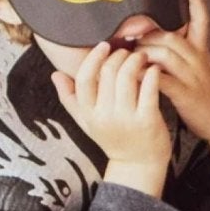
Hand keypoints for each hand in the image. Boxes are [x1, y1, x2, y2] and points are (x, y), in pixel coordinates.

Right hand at [51, 44, 170, 192]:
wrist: (138, 165)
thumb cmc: (113, 138)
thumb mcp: (86, 121)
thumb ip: (70, 98)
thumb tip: (55, 74)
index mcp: (88, 113)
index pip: (85, 77)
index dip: (94, 58)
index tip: (105, 45)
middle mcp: (105, 115)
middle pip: (108, 73)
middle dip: (119, 55)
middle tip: (128, 51)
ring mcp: (127, 118)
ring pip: (128, 77)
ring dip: (136, 60)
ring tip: (142, 56)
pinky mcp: (148, 121)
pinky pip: (149, 89)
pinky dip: (152, 74)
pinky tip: (154, 68)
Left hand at [137, 0, 209, 145]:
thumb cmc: (204, 93)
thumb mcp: (199, 67)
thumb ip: (182, 52)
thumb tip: (159, 38)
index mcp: (201, 51)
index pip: (202, 21)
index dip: (196, 3)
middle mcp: (198, 60)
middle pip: (169, 36)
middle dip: (145, 36)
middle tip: (127, 41)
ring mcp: (193, 76)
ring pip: (164, 54)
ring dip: (141, 53)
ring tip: (127, 58)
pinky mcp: (186, 93)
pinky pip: (161, 79)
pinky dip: (144, 75)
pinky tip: (132, 75)